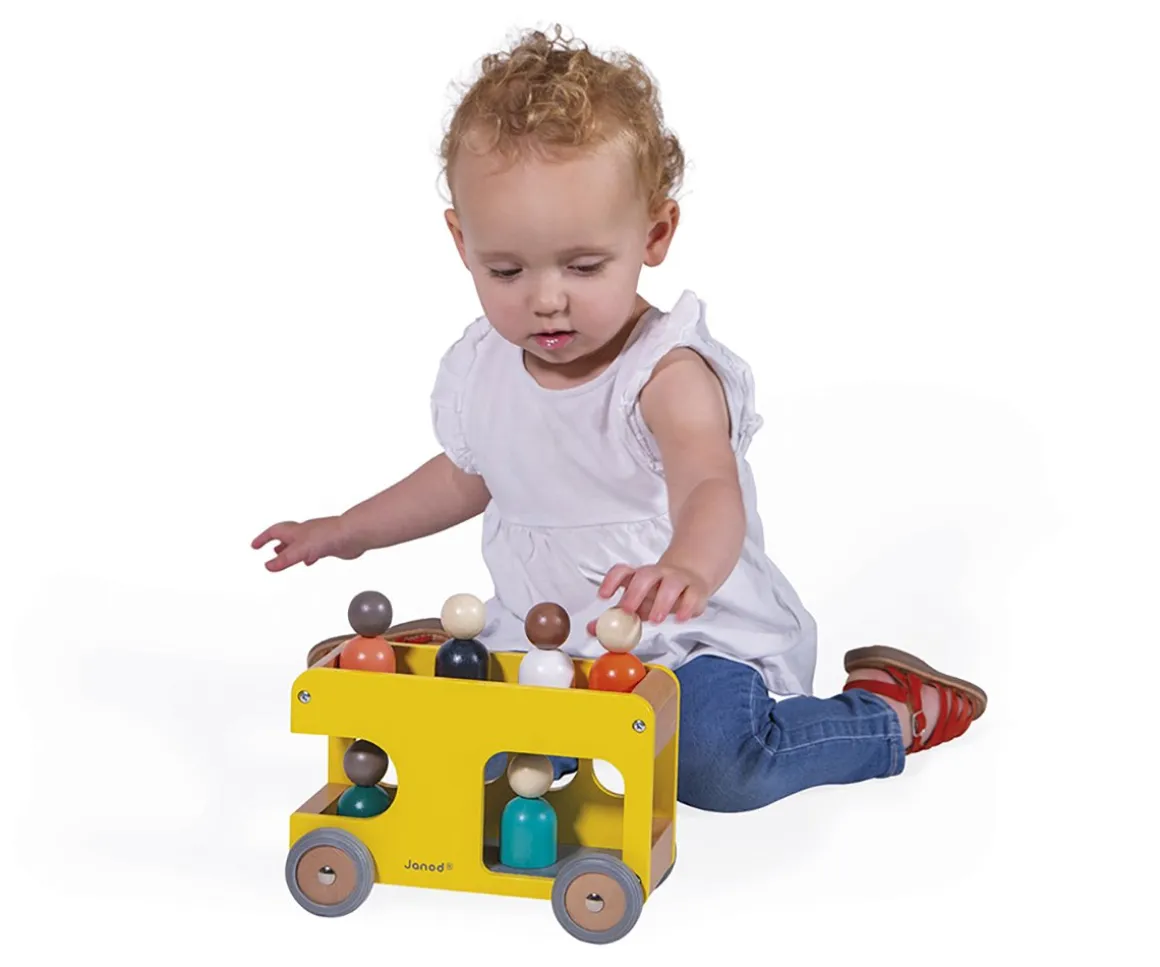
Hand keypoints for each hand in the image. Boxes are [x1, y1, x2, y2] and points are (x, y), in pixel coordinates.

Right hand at [251, 515, 366, 571]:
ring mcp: (318, 538)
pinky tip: (310, 560)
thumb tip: (268, 566)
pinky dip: (308, 555)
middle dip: (276, 543)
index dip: (262, 539)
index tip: (254, 546)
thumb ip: (284, 559)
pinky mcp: (329, 545)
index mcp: (295, 531)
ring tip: (286, 558)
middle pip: (286, 536)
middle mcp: (305, 532)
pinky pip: (314, 550)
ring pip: (300, 543)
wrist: (353, 534)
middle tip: (269, 551)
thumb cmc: (329, 536)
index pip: (273, 532)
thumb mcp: (301, 550)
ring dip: (291, 550)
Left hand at [586, 562, 708, 633]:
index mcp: (638, 576)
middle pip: (645, 575)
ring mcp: (678, 579)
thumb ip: (614, 616)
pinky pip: (693, 595)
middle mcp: (657, 574)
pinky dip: (687, 607)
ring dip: (662, 601)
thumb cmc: (657, 594)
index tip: (603, 596)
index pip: (622, 571)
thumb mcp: (636, 604)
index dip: (611, 581)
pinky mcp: (696, 590)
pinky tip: (681, 618)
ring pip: (671, 583)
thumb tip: (592, 629)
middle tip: (629, 610)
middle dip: (635, 592)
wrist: (689, 581)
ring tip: (655, 619)